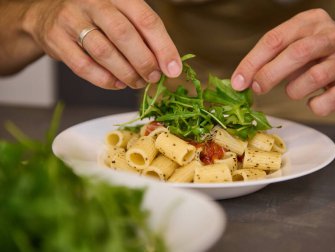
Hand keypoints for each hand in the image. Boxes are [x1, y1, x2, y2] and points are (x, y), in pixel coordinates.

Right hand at [23, 0, 181, 89]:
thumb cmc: (96, 18)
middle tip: (153, 78)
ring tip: (137, 82)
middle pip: (125, 35)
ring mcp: (72, 18)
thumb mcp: (122, 15)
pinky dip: (105, 80)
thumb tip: (168, 65)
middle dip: (144, 62)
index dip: (163, 48)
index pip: (146, 20)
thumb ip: (144, 35)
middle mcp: (94, 1)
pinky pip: (84, 66)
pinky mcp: (56, 39)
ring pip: (104, 52)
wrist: (48, 14)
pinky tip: (117, 84)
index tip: (173, 70)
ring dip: (126, 73)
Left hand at [231, 9, 334, 115]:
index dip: (252, 62)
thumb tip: (241, 81)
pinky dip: (315, 105)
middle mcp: (332, 36)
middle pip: (297, 53)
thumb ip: (269, 59)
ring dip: (294, 90)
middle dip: (270, 74)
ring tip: (293, 90)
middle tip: (257, 88)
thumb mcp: (293, 48)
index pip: (275, 39)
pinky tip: (313, 101)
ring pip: (314, 77)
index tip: (238, 82)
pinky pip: (329, 100)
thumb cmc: (316, 58)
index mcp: (311, 22)